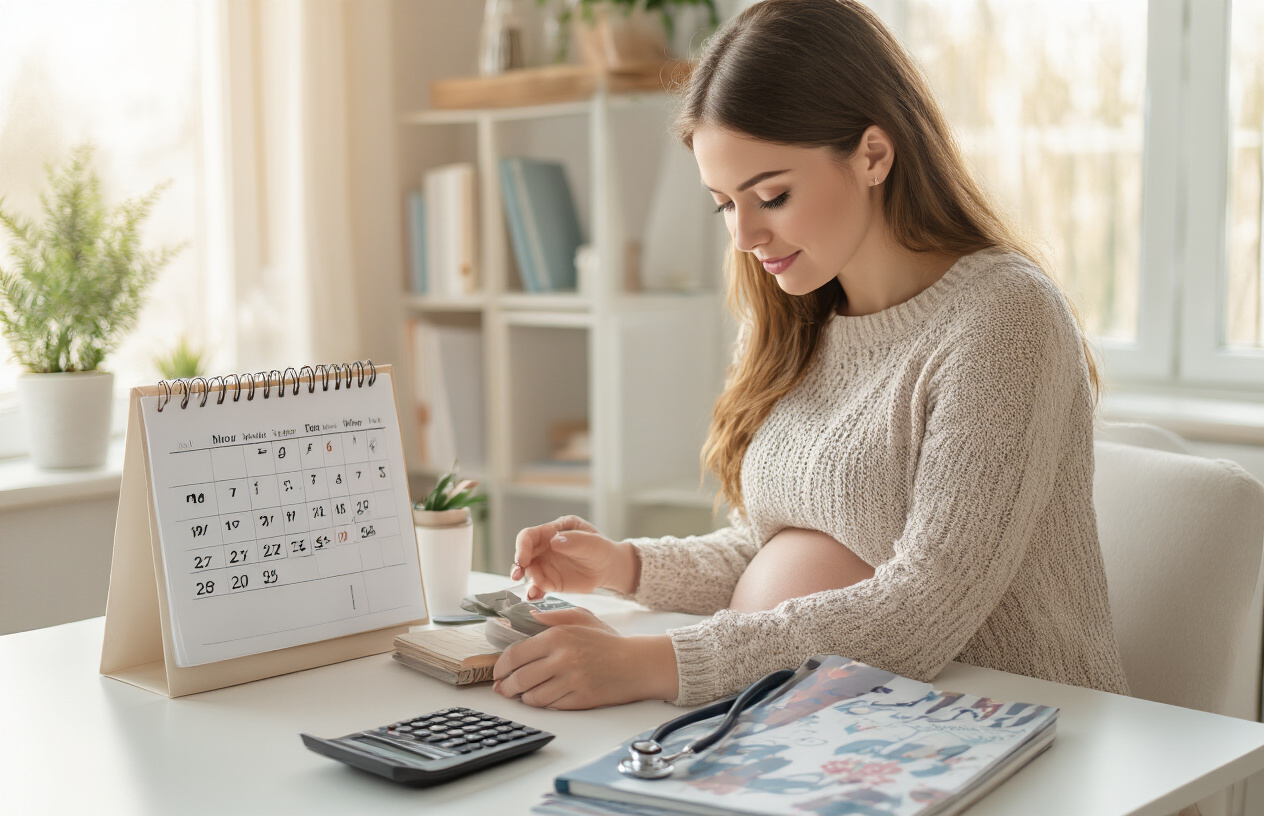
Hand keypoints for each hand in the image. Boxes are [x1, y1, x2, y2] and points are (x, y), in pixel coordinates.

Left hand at [492, 608, 677, 708]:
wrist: (637, 664)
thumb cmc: (608, 642)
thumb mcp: (582, 618)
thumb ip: (552, 616)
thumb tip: (527, 616)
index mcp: (558, 636)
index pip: (516, 654)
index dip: (501, 666)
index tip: (498, 671)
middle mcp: (562, 659)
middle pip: (519, 679)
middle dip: (506, 687)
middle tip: (503, 688)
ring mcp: (571, 681)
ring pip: (532, 697)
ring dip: (522, 697)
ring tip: (521, 694)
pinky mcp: (580, 700)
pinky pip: (550, 706)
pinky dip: (542, 704)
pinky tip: (542, 697)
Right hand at [511, 515, 633, 599]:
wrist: (609, 568)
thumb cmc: (601, 549)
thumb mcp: (592, 542)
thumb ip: (574, 541)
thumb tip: (553, 542)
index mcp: (553, 531)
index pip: (529, 536)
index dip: (522, 546)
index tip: (522, 559)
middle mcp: (545, 547)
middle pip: (524, 555)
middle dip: (518, 565)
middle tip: (517, 575)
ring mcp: (546, 565)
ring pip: (529, 573)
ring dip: (527, 581)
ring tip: (532, 592)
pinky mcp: (550, 581)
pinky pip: (538, 587)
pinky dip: (534, 592)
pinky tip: (535, 597)